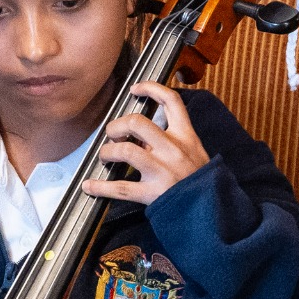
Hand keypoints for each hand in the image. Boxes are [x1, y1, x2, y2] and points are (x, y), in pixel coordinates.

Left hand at [81, 82, 210, 206]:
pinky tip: (88, 186)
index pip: (171, 101)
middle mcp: (173, 150)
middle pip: (137, 123)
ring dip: (108, 152)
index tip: (135, 89)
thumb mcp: (194, 152)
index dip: (151, 88)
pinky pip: (120, 188)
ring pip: (125, 151)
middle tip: (112, 135)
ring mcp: (162, 171)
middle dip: (117, 126)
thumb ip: (171, 140)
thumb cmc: (198, 180)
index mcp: (186, 136)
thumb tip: (139, 136)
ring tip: (105, 157)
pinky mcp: (152, 193)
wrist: (209, 209)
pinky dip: (100, 187)